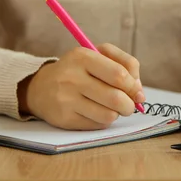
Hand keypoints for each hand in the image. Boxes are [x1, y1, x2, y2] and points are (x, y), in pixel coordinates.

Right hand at [18, 43, 144, 129]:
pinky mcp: (65, 119)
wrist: (40, 87)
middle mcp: (72, 77)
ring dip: (117, 113)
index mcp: (82, 57)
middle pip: (116, 98)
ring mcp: (66, 99)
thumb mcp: (97, 55)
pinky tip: (96, 112)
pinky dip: (103, 120)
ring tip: (112, 108)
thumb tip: (139, 92)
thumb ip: (124, 64)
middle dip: (129, 105)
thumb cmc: (77, 70)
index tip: (137, 92)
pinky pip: (97, 124)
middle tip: (129, 105)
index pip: (119, 74)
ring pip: (108, 115)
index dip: (134, 86)